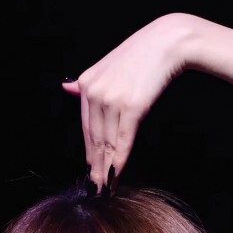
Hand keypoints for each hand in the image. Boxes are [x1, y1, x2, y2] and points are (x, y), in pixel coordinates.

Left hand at [61, 13, 190, 190]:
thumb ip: (87, 83)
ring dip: (106, 170)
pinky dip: (119, 161)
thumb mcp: (107, 65)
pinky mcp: (131, 107)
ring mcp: (112, 100)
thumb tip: (66, 87)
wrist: (167, 42)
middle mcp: (95, 92)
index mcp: (87, 84)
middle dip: (95, 168)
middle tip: (95, 190)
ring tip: (105, 189)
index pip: (86, 128)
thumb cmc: (141, 55)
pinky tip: (116, 176)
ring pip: (107, 144)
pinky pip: (122, 141)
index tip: (91, 173)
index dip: (89, 154)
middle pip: (94, 140)